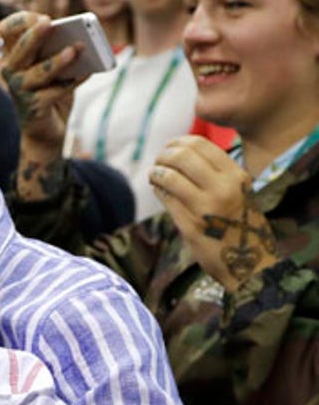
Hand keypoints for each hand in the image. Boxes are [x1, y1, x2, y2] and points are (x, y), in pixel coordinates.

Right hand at [0, 11, 84, 155]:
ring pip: (39, 71)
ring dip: (58, 60)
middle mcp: (12, 70)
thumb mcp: (54, 67)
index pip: (7, 30)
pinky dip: (74, 80)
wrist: (46, 130)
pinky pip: (56, 91)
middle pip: (19, 47)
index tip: (42, 18)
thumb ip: (59, 50)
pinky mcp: (33, 107)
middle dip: (34, 35)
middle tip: (50, 22)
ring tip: (76, 49)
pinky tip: (87, 72)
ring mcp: (20, 90)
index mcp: (16, 55)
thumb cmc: (52, 92)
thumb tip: (77, 41)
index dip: (21, 20)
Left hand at [150, 135, 279, 290]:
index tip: (170, 147)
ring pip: (170, 176)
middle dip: (164, 155)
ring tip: (154, 174)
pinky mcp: (191, 224)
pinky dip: (158, 189)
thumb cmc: (238, 223)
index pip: (200, 144)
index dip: (178, 142)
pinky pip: (166, 198)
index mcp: (236, 176)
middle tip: (158, 161)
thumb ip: (214, 172)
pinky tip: (158, 189)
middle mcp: (224, 188)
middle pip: (182, 156)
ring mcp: (206, 207)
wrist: (249, 262)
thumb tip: (177, 151)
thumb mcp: (236, 191)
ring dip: (156, 172)